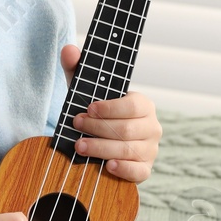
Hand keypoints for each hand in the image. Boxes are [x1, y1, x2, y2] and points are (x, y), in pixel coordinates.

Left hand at [61, 43, 161, 182]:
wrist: (103, 141)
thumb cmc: (97, 113)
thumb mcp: (86, 91)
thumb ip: (78, 69)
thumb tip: (69, 49)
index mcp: (143, 105)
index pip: (133, 105)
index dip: (110, 108)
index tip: (87, 109)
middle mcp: (152, 127)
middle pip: (127, 129)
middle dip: (98, 128)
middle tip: (77, 125)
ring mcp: (150, 149)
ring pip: (128, 150)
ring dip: (101, 148)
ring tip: (80, 146)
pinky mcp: (145, 169)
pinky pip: (138, 172)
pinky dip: (123, 170)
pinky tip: (107, 166)